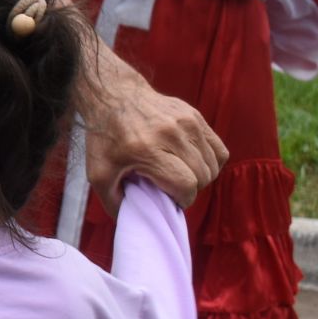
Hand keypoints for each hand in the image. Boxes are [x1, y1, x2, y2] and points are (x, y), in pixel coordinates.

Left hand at [83, 56, 226, 212]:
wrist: (113, 96)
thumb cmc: (105, 138)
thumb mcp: (98, 173)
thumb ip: (113, 202)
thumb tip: (133, 223)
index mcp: (147, 150)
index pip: (186, 184)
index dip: (182, 199)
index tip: (170, 199)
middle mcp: (170, 134)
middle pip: (202, 176)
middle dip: (191, 189)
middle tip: (172, 187)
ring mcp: (187, 122)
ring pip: (213, 164)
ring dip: (201, 176)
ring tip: (180, 174)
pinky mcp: (195, 116)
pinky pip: (219, 149)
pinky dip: (211, 161)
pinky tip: (192, 162)